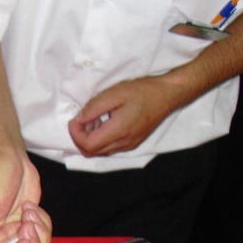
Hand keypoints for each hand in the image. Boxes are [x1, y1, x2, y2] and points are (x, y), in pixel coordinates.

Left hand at [68, 75, 184, 156]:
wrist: (168, 95)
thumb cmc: (143, 91)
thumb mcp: (114, 94)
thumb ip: (93, 108)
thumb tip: (78, 120)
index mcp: (118, 131)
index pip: (87, 145)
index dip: (75, 134)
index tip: (75, 119)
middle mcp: (123, 143)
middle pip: (91, 152)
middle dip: (80, 137)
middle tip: (82, 119)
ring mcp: (128, 145)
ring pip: (99, 151)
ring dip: (90, 138)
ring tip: (93, 119)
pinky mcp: (132, 143)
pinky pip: (109, 148)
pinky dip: (100, 139)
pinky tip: (103, 123)